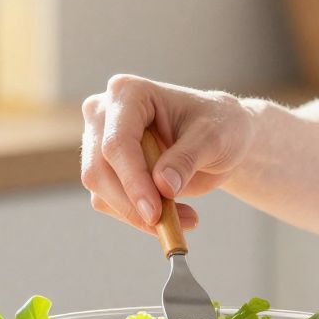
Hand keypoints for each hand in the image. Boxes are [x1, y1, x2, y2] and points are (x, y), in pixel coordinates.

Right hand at [80, 75, 256, 234]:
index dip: (133, 180)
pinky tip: (173, 216)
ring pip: (101, 191)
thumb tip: (162, 185)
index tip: (155, 212)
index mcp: (128, 93)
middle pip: (100, 170)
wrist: (219, 139)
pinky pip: (109, 203)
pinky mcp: (104, 169)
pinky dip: (138, 218)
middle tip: (169, 226)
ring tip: (185, 218)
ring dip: (138, 215)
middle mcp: (104, 114)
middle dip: (132, 204)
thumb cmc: (220, 126)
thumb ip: (187, 158)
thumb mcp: (215, 138)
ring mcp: (99, 142)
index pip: (117, 142)